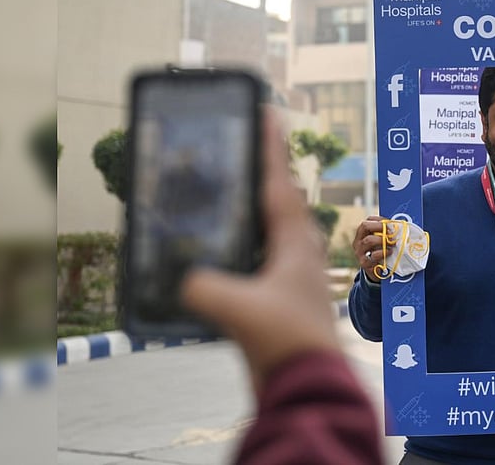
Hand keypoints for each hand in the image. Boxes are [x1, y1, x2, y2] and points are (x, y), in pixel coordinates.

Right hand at [180, 108, 337, 396]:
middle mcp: (300, 252)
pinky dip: (247, 241)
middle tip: (247, 144)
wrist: (309, 384)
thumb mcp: (239, 309)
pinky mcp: (282, 297)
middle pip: (280, 199)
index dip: (270, 146)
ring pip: (275, 227)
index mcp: (296, 242)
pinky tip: (228, 246)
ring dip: (256, 206)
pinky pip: (264, 255)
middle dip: (264, 170)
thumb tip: (184, 280)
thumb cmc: (287, 341)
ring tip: (234, 187)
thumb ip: (205, 288)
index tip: (266, 111)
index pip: (279, 182)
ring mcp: (294, 274)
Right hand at [352, 216, 392, 281]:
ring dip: (382, 240)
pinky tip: (389, 252)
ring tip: (391, 242)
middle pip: (364, 226)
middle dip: (380, 227)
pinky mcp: (364, 263)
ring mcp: (359, 252)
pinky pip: (373, 255)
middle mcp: (358, 241)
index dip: (380, 219)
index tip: (390, 223)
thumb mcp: (380, 241)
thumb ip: (385, 233)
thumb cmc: (379, 252)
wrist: (375, 271)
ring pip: (368, 240)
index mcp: (362, 233)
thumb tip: (397, 225)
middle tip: (391, 232)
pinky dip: (383, 252)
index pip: (368, 220)